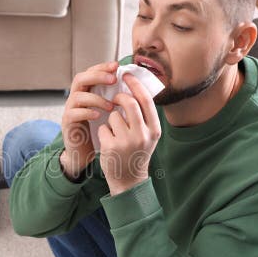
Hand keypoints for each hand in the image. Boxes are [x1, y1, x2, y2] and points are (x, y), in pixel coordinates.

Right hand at [60, 61, 117, 178]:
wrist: (84, 151)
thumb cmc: (98, 130)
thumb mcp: (108, 112)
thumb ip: (115, 98)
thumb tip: (134, 86)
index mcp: (86, 92)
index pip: (90, 72)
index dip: (102, 67)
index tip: (116, 66)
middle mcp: (76, 98)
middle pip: (80, 79)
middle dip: (98, 76)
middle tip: (113, 80)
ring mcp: (70, 110)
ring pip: (77, 96)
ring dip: (96, 98)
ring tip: (110, 106)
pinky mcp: (67, 123)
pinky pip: (73, 113)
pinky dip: (86, 112)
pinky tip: (98, 116)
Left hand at [98, 73, 161, 195]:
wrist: (129, 180)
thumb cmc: (136, 153)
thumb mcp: (148, 135)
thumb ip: (144, 116)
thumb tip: (134, 88)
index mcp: (154, 129)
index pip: (145, 99)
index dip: (135, 84)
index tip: (126, 75)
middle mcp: (143, 134)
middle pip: (129, 103)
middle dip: (119, 97)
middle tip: (115, 98)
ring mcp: (127, 141)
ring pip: (113, 116)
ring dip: (111, 120)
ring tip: (115, 132)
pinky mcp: (112, 147)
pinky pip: (103, 128)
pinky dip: (103, 132)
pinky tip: (109, 142)